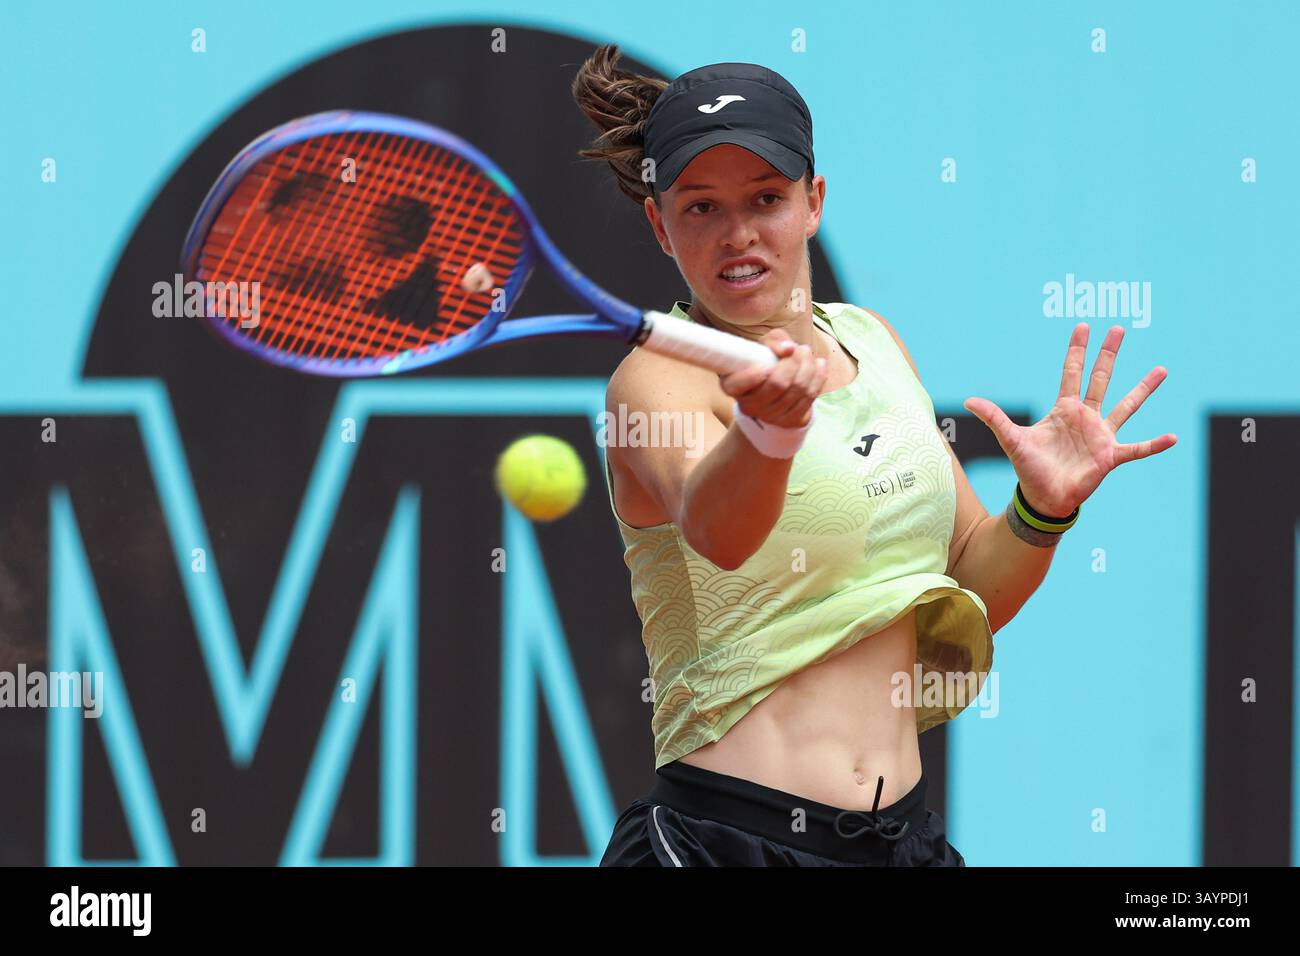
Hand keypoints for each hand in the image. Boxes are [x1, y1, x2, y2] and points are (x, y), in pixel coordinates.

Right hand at [720, 328, 828, 427]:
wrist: (778, 389)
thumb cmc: (766, 361)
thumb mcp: (765, 346)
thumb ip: (774, 341)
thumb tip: (788, 348)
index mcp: (733, 387)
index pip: (736, 386)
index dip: (751, 377)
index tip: (767, 365)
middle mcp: (749, 406)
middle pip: (778, 384)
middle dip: (794, 362)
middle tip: (802, 348)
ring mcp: (770, 417)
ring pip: (798, 389)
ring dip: (809, 367)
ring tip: (808, 353)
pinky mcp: (791, 421)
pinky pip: (810, 397)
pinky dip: (818, 377)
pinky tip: (819, 364)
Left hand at [963, 323, 1176, 516]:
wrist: (1042, 498)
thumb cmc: (1029, 468)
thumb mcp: (1011, 439)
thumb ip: (994, 418)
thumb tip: (967, 400)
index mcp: (1064, 410)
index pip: (1072, 372)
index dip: (1076, 350)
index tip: (1084, 325)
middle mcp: (1086, 417)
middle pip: (1100, 378)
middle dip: (1108, 354)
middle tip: (1119, 328)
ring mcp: (1101, 435)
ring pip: (1126, 406)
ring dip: (1143, 389)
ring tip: (1162, 369)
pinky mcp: (1111, 456)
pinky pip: (1137, 449)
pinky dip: (1154, 444)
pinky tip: (1172, 437)